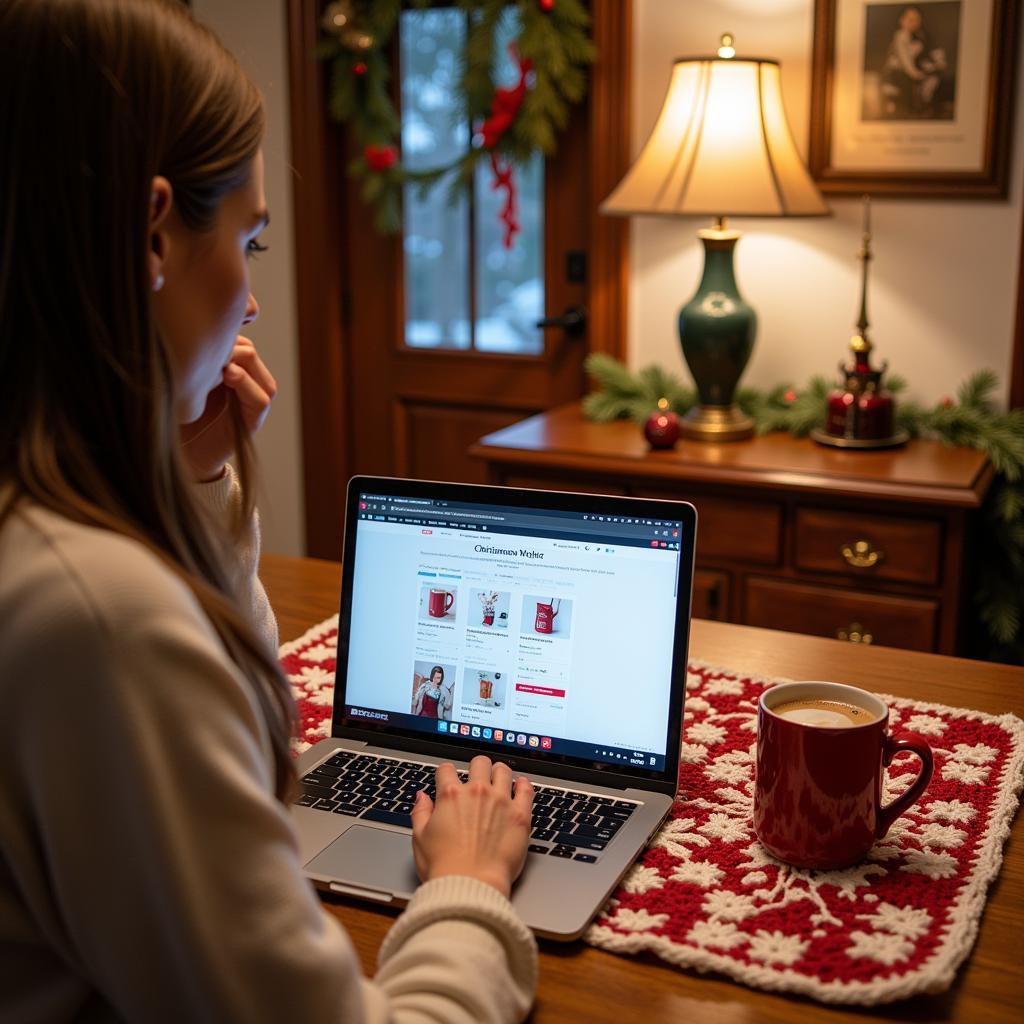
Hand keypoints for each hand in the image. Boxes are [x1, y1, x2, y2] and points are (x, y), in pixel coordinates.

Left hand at [180, 337, 276, 482]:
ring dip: (243, 364)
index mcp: (227, 372)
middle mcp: (243, 386)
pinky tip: (227, 376)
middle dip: (233, 347)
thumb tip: (182, 327)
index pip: (238, 342)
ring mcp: (249, 405)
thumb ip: (188, 362)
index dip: (226, 335)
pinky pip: (261, 398)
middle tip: (211, 349)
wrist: (176, 455)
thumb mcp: (179, 382)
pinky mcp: (252, 423)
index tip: (200, 335)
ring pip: (261, 375)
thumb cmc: (172, 417)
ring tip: (220, 362)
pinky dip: (247, 384)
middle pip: (250, 354)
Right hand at [411, 756, 532, 898]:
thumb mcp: (420, 839)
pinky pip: (526, 790)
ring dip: (499, 772)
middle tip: (477, 777)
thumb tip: (422, 797)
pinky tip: (520, 786)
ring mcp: (501, 802)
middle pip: (479, 763)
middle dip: (476, 768)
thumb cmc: (445, 868)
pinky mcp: (520, 815)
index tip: (448, 779)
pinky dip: (523, 785)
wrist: (470, 887)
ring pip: (503, 771)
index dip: (445, 773)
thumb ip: (420, 813)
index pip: (446, 770)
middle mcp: (477, 793)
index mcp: (451, 796)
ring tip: (499, 778)